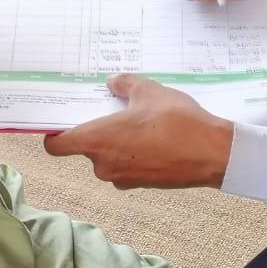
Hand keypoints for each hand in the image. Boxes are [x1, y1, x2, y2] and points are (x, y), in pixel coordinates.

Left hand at [44, 74, 233, 189]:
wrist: (212, 153)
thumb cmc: (177, 122)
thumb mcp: (149, 91)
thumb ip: (125, 85)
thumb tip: (113, 83)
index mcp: (97, 140)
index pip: (56, 146)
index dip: (54, 134)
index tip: (62, 122)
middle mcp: (104, 164)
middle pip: (85, 149)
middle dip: (96, 132)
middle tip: (113, 112)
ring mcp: (122, 177)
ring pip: (108, 158)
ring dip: (116, 143)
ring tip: (138, 122)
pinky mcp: (141, 184)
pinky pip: (127, 166)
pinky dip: (133, 154)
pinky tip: (153, 137)